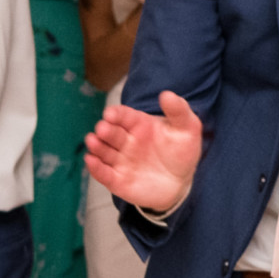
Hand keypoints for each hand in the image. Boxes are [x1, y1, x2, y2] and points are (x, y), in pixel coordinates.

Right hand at [83, 91, 201, 212]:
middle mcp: (125, 142)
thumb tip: (167, 94)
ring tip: (93, 141)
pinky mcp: (116, 179)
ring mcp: (119, 160)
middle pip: (111, 133)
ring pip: (103, 152)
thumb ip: (178, 111)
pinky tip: (91, 160)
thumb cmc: (181, 153)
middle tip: (102, 129)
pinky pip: (103, 173)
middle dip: (105, 130)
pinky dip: (95, 168)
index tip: (110, 114)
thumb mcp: (188, 129)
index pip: (124, 116)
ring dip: (96, 146)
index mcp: (139, 126)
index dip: (116, 114)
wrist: (180, 183)